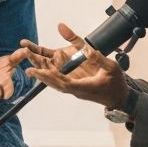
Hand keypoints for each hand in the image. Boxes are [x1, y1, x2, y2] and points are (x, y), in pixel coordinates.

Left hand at [11, 22, 129, 109]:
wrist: (119, 97)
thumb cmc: (116, 82)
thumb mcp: (111, 67)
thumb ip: (98, 57)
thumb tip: (86, 49)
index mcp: (84, 87)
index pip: (63, 83)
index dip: (50, 78)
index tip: (38, 72)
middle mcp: (76, 89)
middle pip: (55, 83)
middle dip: (41, 76)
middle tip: (28, 69)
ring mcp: (74, 88)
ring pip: (55, 81)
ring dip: (43, 74)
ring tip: (30, 65)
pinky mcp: (75, 85)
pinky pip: (59, 80)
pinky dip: (50, 74)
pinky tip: (41, 68)